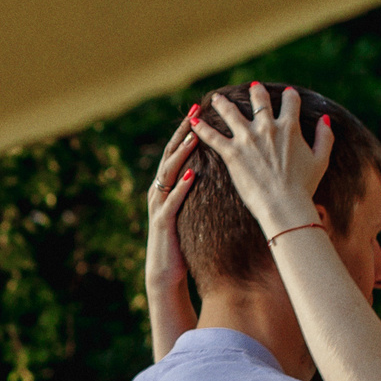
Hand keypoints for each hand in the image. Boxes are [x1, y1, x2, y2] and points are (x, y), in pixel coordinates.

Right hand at [145, 112, 198, 302]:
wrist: (164, 272)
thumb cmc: (183, 240)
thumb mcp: (193, 210)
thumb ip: (201, 190)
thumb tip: (221, 171)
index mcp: (167, 185)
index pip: (177, 150)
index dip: (188, 128)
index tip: (201, 108)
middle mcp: (159, 190)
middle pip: (170, 154)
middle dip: (183, 131)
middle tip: (196, 110)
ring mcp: (159, 205)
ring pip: (168, 173)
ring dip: (181, 153)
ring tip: (194, 136)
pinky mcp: (162, 222)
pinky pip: (172, 201)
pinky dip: (180, 187)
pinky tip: (191, 175)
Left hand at [189, 82, 332, 235]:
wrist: (284, 205)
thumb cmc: (304, 186)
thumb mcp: (321, 160)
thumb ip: (324, 137)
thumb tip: (324, 119)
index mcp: (290, 127)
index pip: (290, 101)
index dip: (290, 96)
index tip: (288, 93)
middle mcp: (267, 127)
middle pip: (260, 100)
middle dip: (256, 91)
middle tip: (253, 86)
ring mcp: (247, 139)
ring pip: (232, 113)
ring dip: (223, 103)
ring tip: (217, 98)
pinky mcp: (231, 153)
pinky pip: (213, 136)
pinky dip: (202, 128)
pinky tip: (193, 121)